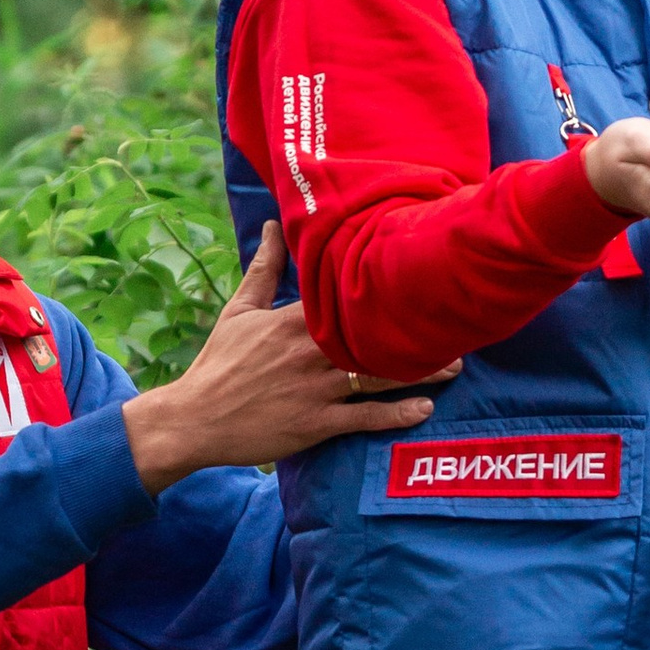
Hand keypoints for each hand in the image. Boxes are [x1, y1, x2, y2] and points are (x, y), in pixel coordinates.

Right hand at [121, 225, 449, 487]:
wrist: (193, 419)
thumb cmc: (218, 363)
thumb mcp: (238, 311)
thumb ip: (263, 268)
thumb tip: (269, 224)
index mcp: (293, 321)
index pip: (346, 296)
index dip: (384, 289)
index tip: (419, 280)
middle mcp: (309, 352)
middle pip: (373, 336)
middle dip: (415, 333)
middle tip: (455, 327)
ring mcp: (315, 389)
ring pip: (378, 376)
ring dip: (420, 372)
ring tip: (454, 366)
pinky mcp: (316, 424)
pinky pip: (363, 417)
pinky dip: (395, 414)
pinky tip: (424, 408)